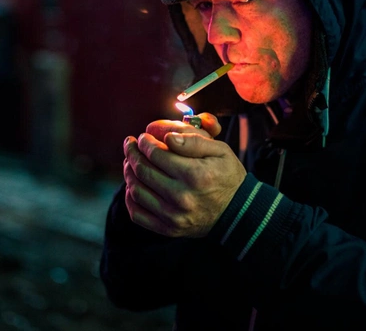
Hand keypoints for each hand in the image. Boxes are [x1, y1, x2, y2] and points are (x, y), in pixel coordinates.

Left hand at [123, 113, 245, 237]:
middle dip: (132, 153)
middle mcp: (182, 197)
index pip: (156, 153)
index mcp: (195, 175)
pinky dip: (130, 197)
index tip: (142, 136)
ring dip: (128, 172)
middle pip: (142, 170)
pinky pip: (137, 214)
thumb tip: (168, 137)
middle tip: (130, 144)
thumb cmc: (227, 176)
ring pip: (136, 190)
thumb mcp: (220, 151)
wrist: (237, 212)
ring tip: (130, 161)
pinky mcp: (168, 229)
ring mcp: (173, 216)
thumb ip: (194, 141)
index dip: (144, 142)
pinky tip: (133, 184)